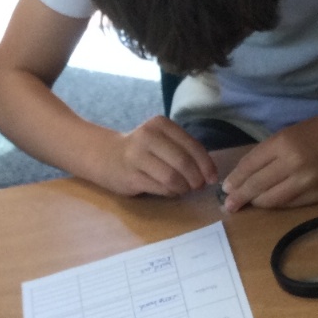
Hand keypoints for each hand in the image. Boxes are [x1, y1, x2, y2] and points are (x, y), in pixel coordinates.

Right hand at [99, 117, 217, 197]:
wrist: (105, 156)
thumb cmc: (141, 150)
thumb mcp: (162, 140)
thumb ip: (184, 150)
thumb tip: (209, 174)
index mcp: (161, 124)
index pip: (192, 146)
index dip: (206, 165)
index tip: (212, 178)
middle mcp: (148, 136)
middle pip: (184, 162)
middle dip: (196, 179)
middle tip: (198, 187)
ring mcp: (137, 156)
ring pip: (172, 177)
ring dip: (184, 188)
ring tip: (183, 189)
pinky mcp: (131, 176)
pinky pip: (161, 188)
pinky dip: (171, 193)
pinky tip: (170, 191)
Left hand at [220, 111, 317, 210]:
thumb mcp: (293, 132)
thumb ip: (271, 151)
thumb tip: (246, 173)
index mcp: (284, 142)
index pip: (250, 165)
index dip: (235, 179)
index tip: (225, 188)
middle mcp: (293, 163)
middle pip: (256, 185)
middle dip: (239, 196)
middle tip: (228, 205)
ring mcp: (306, 182)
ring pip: (271, 200)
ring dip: (256, 203)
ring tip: (247, 204)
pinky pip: (289, 204)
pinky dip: (276, 205)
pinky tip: (268, 203)